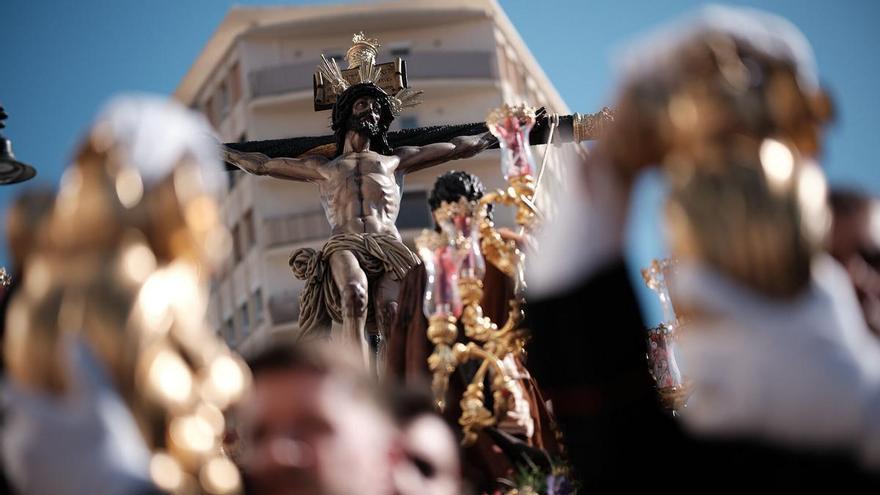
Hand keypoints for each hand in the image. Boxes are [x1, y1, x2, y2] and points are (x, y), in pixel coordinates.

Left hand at [1, 336, 155, 494]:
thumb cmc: (111, 450)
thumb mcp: (104, 401)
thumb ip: (85, 366)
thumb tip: (72, 336)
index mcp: (32, 418)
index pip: (4, 392)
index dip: (9, 384)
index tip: (16, 380)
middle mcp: (17, 445)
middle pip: (9, 421)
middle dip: (23, 413)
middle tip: (51, 409)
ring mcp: (22, 472)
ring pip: (16, 447)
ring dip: (33, 437)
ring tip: (64, 436)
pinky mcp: (32, 491)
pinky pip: (28, 469)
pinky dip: (43, 460)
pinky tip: (69, 462)